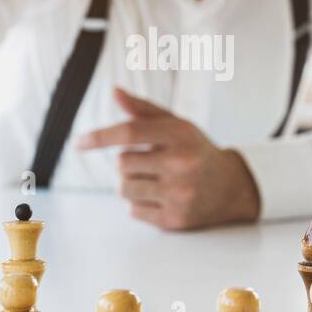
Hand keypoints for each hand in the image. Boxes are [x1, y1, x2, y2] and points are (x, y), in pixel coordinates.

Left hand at [76, 87, 260, 229]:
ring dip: (130, 184)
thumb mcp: (176, 125)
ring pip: (124, 189)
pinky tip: (160, 197)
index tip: (79, 143)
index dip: (99, 137)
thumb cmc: (196, 150)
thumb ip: (143, 110)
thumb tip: (114, 92)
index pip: (129, 133)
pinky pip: (133, 211)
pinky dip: (139, 204)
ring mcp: (179, 194)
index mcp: (180, 134)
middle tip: (147, 162)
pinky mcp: (175, 219)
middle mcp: (181, 164)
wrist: (232, 187)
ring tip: (153, 180)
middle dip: (126, 163)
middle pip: (121, 163)